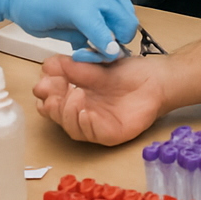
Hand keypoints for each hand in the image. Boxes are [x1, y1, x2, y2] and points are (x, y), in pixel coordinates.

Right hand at [0, 0, 136, 61]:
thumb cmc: (42, 3)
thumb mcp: (73, 21)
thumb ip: (89, 34)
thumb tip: (102, 51)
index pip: (127, 21)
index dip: (117, 42)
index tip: (99, 52)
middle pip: (130, 27)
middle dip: (116, 47)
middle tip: (92, 53)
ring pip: (122, 32)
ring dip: (106, 50)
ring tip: (81, 52)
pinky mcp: (83, 8)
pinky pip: (102, 34)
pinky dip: (98, 48)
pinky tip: (80, 52)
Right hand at [33, 53, 167, 144]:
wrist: (156, 79)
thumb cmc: (128, 72)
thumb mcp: (96, 64)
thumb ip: (72, 66)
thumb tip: (46, 65)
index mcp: (77, 95)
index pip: (53, 100)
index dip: (46, 94)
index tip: (43, 83)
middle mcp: (83, 112)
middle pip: (59, 116)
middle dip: (53, 105)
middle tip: (53, 93)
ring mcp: (96, 125)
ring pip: (73, 128)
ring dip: (68, 113)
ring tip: (74, 94)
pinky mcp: (110, 134)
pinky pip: (94, 135)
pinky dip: (86, 124)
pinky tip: (86, 112)